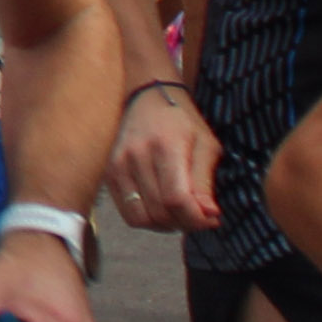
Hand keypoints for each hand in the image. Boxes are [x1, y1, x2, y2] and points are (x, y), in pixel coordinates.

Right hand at [104, 81, 219, 231]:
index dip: (196, 218)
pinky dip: (148, 219)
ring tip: (180, 213)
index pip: (176, 199)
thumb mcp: (206, 144)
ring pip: (142, 218)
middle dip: (185, 222)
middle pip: (160, 212)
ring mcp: (118, 165)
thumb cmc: (182, 120)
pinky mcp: (109, 173)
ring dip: (165, 225)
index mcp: (166, 145)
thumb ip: (205, 182)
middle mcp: (137, 155)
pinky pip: (128, 213)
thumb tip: (209, 215)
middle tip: (199, 216)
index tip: (212, 220)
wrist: (147, 96)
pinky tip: (162, 208)